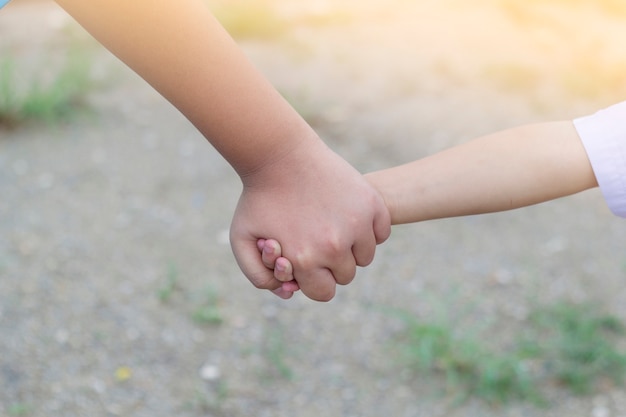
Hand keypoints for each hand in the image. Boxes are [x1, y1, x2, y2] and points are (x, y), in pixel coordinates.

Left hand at [230, 139, 390, 301]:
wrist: (280, 155)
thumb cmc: (259, 198)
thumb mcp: (242, 240)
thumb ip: (257, 275)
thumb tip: (288, 291)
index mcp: (306, 260)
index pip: (324, 292)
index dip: (314, 279)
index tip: (307, 261)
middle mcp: (334, 247)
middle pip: (346, 275)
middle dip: (332, 263)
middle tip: (318, 239)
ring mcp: (357, 224)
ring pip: (365, 256)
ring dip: (352, 247)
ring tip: (333, 226)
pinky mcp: (371, 204)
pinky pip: (381, 232)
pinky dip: (370, 228)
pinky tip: (349, 215)